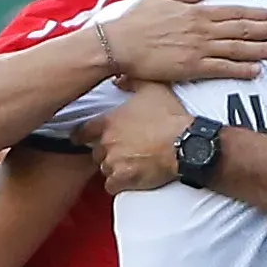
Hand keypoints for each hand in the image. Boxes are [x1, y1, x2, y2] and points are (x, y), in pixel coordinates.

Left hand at [74, 82, 191, 193]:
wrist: (185, 143)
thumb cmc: (170, 117)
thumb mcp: (152, 89)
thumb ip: (131, 82)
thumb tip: (118, 80)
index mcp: (109, 122)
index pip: (82, 132)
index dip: (82, 136)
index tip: (82, 139)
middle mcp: (107, 142)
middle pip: (96, 152)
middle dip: (105, 152)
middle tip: (120, 151)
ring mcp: (114, 162)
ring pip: (104, 169)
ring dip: (113, 168)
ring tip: (128, 164)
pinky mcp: (124, 179)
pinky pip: (111, 186)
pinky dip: (118, 184)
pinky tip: (127, 180)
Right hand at [104, 0, 266, 82]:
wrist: (118, 43)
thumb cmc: (135, 21)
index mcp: (196, 11)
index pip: (234, 12)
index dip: (257, 14)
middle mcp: (202, 29)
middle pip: (242, 29)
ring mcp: (199, 49)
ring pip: (238, 48)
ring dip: (262, 48)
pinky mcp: (191, 68)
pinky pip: (222, 68)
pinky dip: (241, 69)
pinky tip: (257, 70)